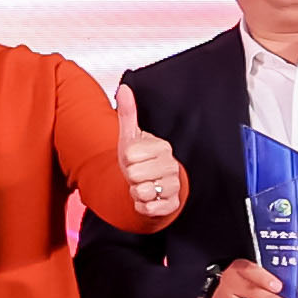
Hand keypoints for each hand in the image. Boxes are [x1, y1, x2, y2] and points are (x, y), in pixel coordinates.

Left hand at [111, 78, 184, 226]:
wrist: (149, 184)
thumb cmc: (139, 159)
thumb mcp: (130, 136)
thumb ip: (128, 113)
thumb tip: (123, 88)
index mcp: (162, 147)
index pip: (130, 155)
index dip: (126, 160)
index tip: (134, 159)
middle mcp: (171, 166)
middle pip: (133, 175)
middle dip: (129, 177)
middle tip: (137, 174)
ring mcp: (173, 186)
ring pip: (141, 192)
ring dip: (135, 192)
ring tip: (142, 185)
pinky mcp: (172, 205)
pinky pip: (147, 208)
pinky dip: (141, 206)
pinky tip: (147, 199)